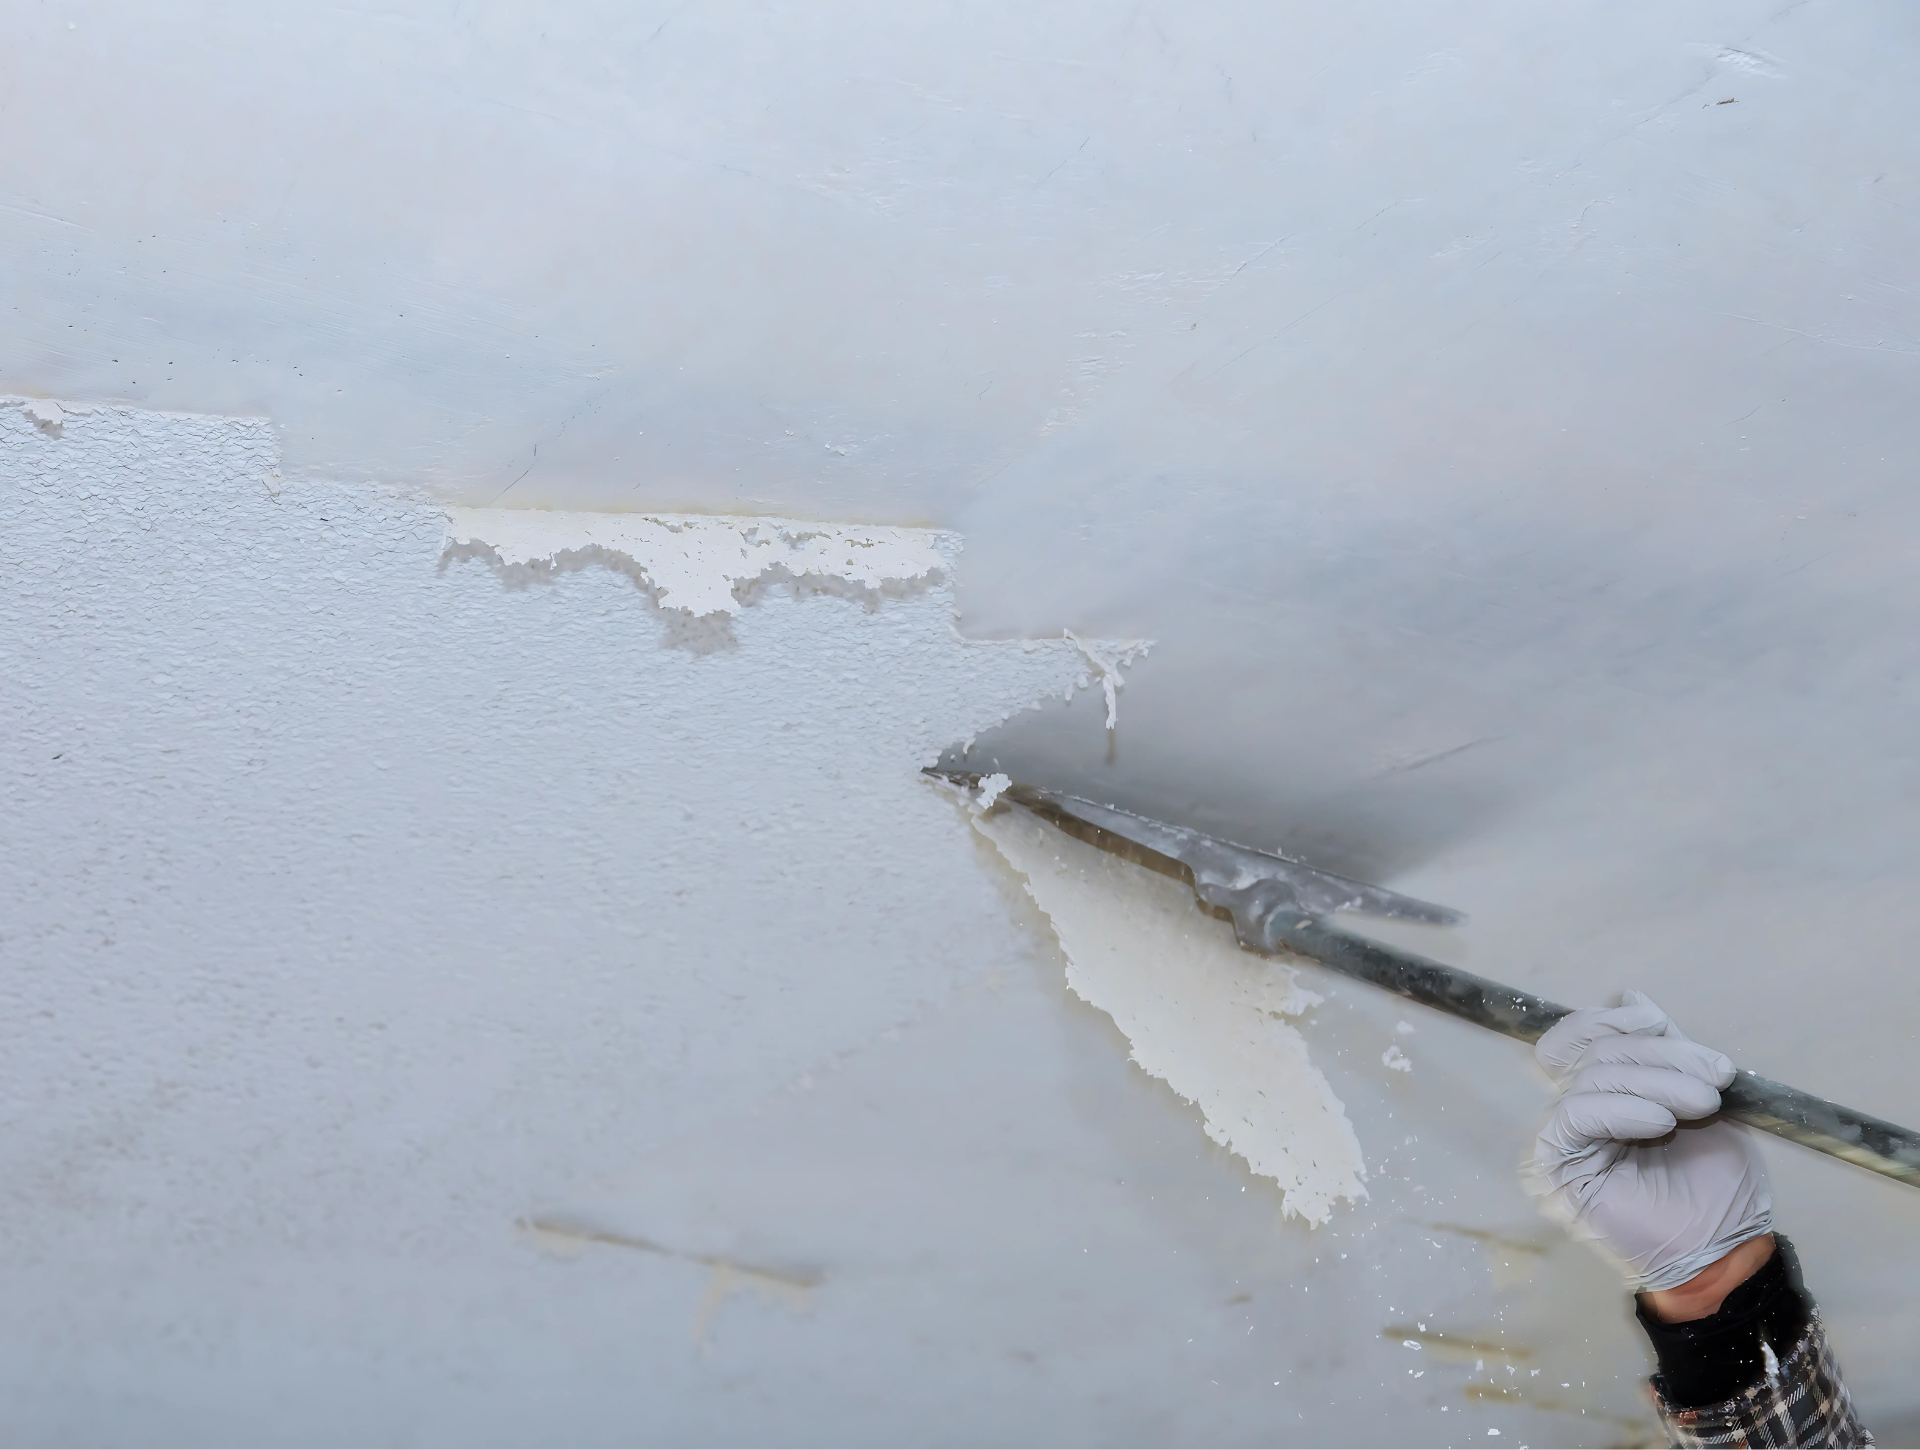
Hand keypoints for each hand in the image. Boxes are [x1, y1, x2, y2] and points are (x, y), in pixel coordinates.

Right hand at [1529, 990, 1772, 1292]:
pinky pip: (1574, 1116)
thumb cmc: (1717, 1184)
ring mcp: (1561, 1138)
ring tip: (1701, 1104)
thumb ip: (1665, 1052)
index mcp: (1604, 1092)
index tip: (1668, 1024)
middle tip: (1714, 1077)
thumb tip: (1631, 997)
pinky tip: (1659, 1122)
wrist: (1724, 1249)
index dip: (1617, 1020)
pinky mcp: (1554, 1167)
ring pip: (1591, 1078)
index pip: (1583, 1035)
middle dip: (1659, 1054)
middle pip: (1594, 1051)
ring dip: (1654, 1082)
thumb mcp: (1700, 1099)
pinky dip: (1619, 1110)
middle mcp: (1575, 1109)